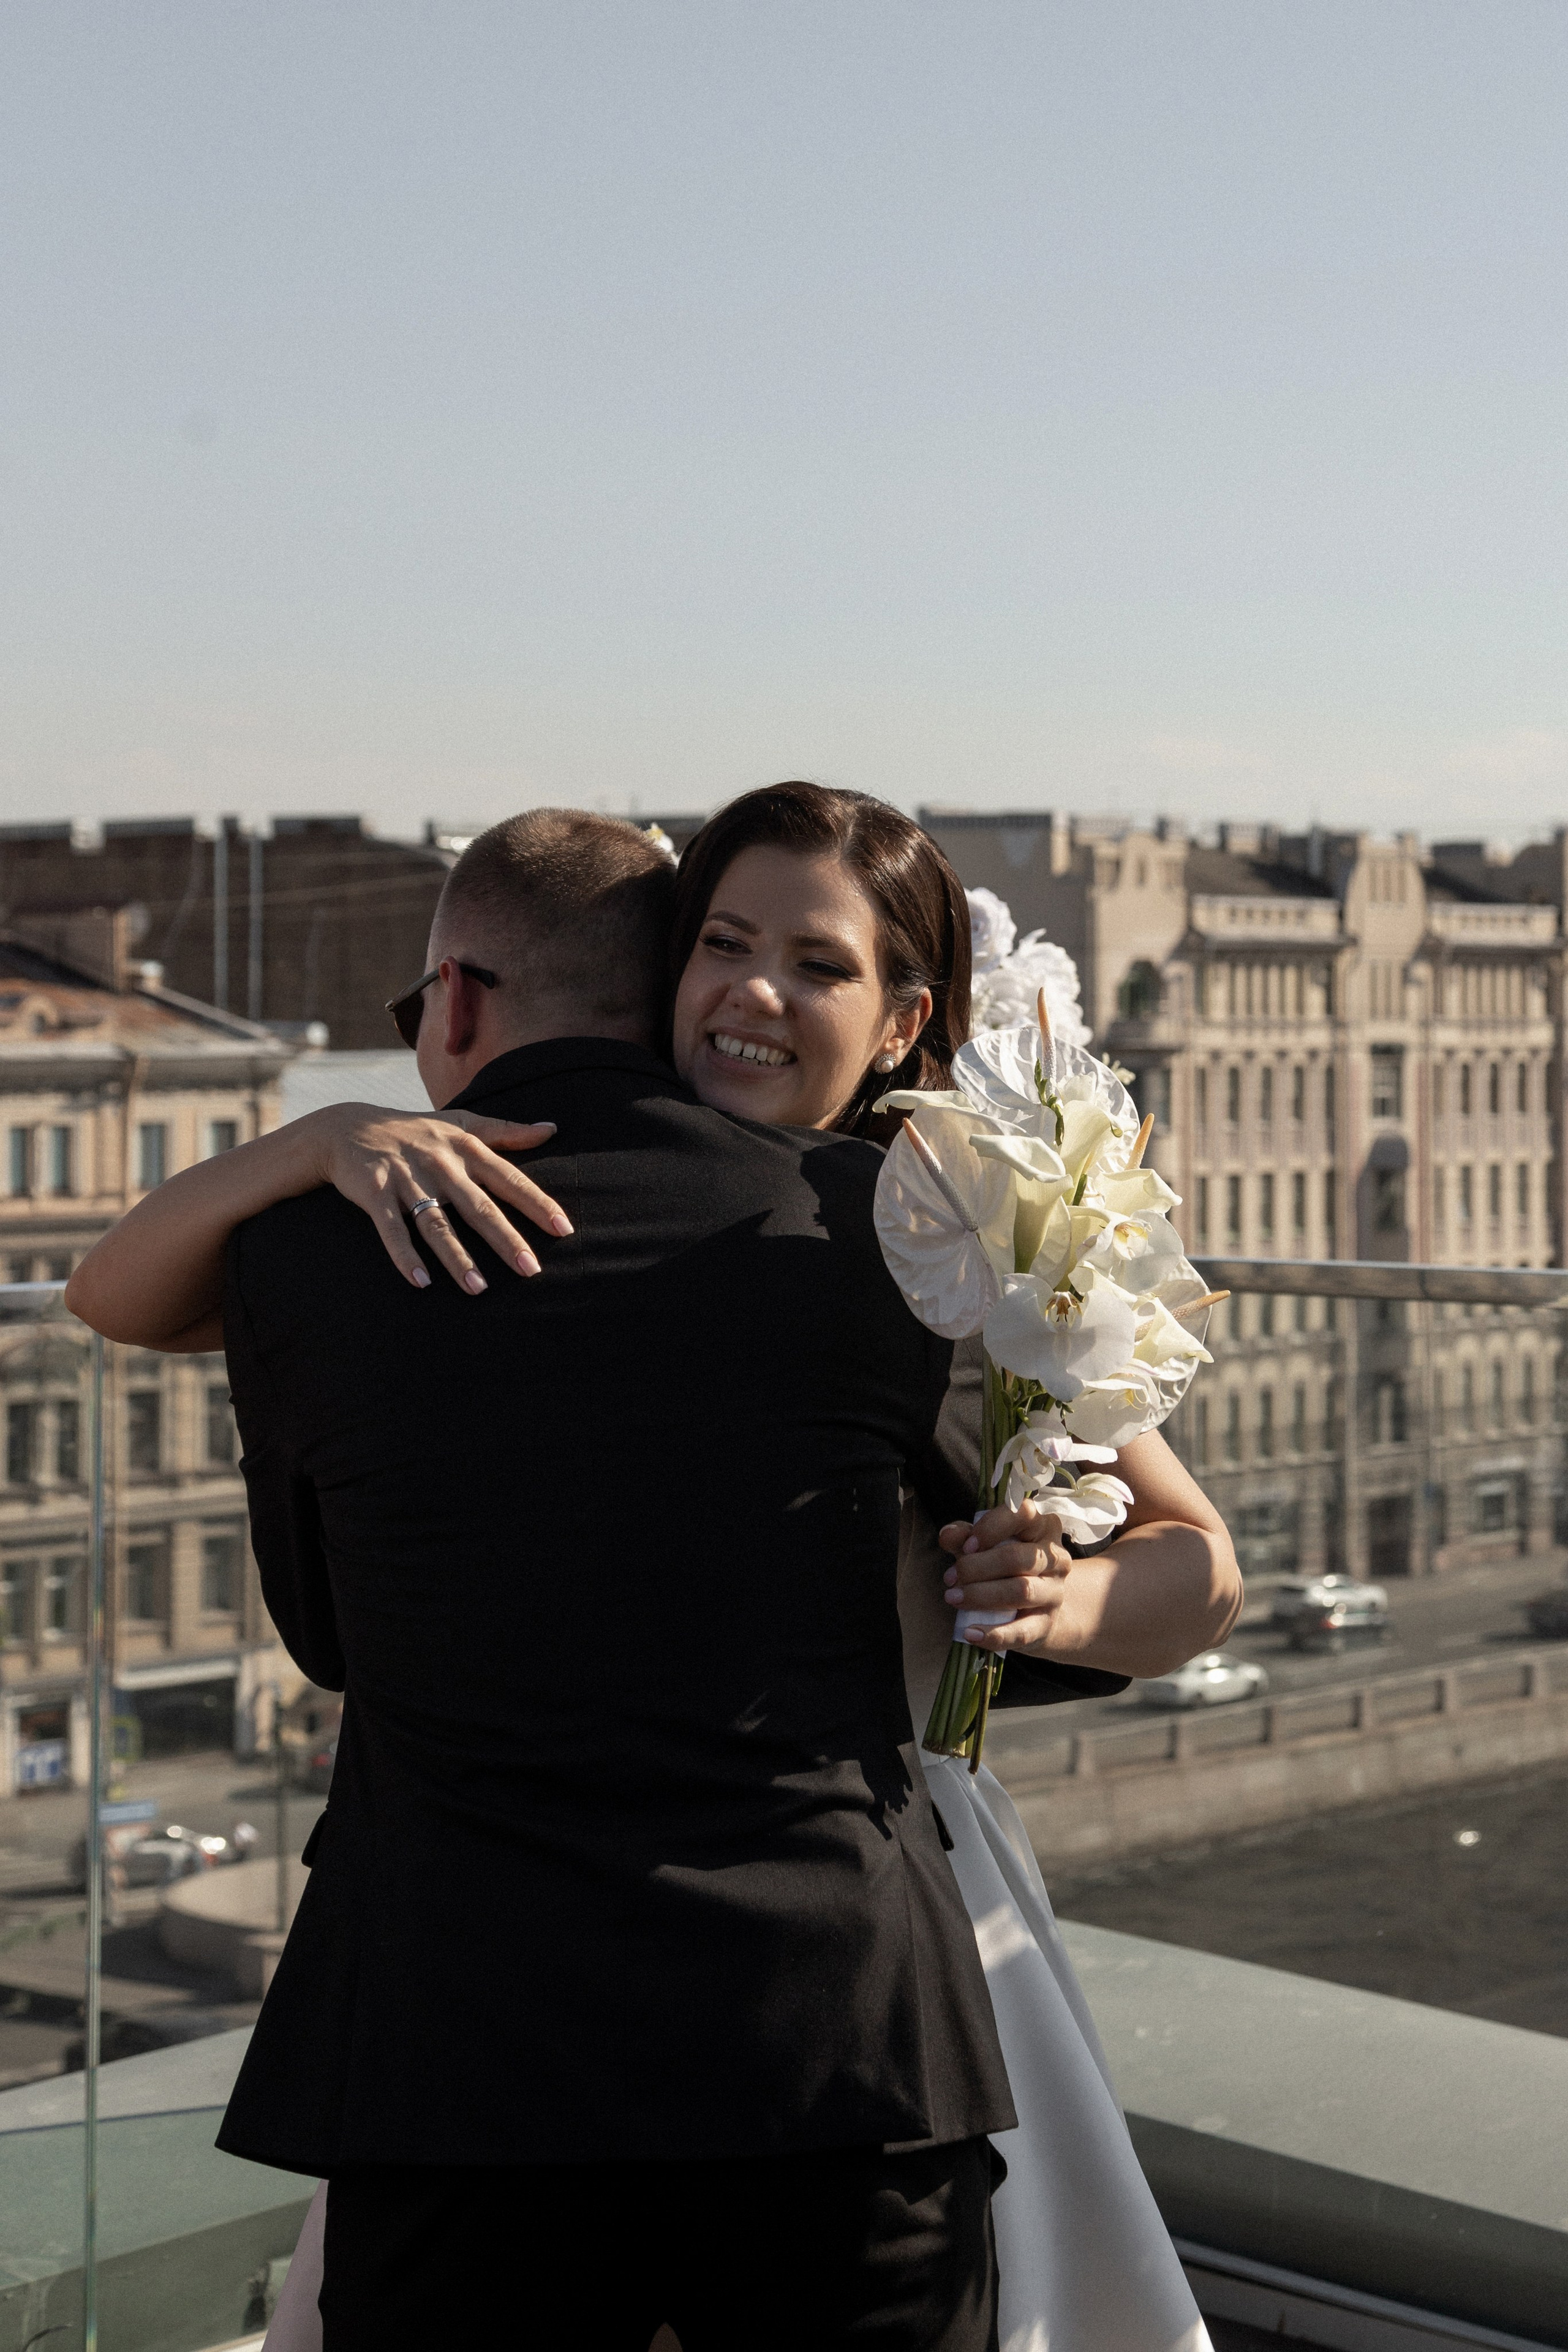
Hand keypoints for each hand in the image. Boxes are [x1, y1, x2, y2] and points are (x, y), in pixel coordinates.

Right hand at [307, 1105, 571, 1292]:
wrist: (347, 1126)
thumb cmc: (415, 1131)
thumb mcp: (461, 1123)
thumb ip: (507, 1131)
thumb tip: (553, 1129)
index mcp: (465, 1148)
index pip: (508, 1178)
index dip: (537, 1203)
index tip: (563, 1229)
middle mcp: (440, 1163)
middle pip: (478, 1206)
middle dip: (505, 1239)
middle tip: (531, 1270)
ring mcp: (407, 1178)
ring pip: (437, 1223)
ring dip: (457, 1257)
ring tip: (478, 1289)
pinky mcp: (375, 1191)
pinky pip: (391, 1229)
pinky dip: (404, 1256)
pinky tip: (421, 1282)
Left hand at [938, 1499, 1071, 1652]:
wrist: (1037, 1608)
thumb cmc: (1007, 1567)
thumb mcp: (986, 1545)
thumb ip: (965, 1536)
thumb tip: (947, 1534)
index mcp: (1043, 1527)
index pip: (1023, 1515)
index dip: (991, 1528)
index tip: (967, 1545)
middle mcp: (1056, 1557)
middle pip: (1017, 1558)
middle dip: (977, 1567)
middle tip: (949, 1577)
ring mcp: (1055, 1592)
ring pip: (1021, 1591)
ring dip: (981, 1595)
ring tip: (953, 1597)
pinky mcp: (1047, 1623)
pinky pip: (1022, 1631)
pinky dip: (994, 1634)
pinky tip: (970, 1633)